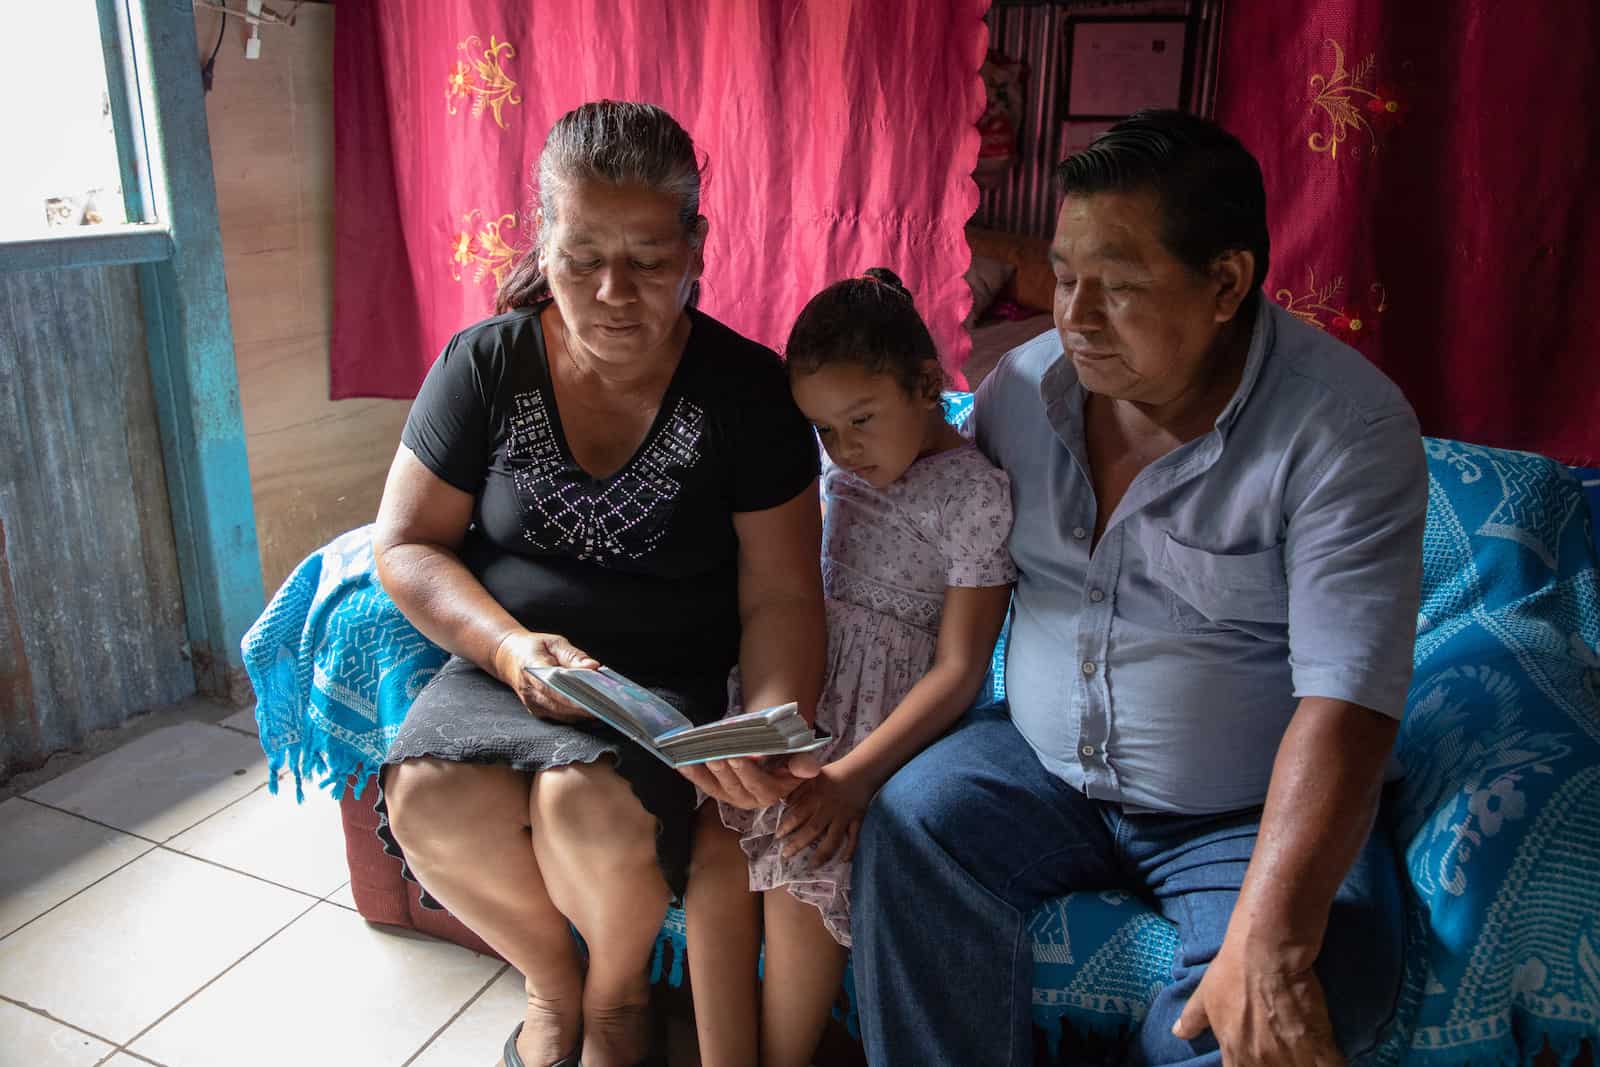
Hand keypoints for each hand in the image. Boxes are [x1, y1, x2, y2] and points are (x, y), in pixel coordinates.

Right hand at [492, 630, 599, 722]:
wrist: (509, 657)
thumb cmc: (534, 647)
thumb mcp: (554, 642)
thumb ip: (573, 655)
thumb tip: (593, 666)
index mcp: (531, 668)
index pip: (553, 687)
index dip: (574, 696)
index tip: (595, 699)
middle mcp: (529, 691)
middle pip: (560, 705)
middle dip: (585, 708)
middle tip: (609, 707)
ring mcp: (532, 704)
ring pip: (562, 715)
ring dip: (583, 714)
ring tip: (606, 709)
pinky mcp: (538, 711)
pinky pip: (560, 717)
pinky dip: (577, 715)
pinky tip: (594, 711)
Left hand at [679, 752, 819, 809]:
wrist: (776, 758)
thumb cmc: (788, 758)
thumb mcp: (799, 761)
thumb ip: (803, 764)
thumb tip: (810, 769)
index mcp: (772, 793)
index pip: (758, 784)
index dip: (747, 771)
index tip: (737, 756)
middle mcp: (750, 799)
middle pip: (734, 786)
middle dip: (722, 770)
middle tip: (712, 755)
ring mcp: (732, 796)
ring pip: (715, 788)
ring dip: (701, 774)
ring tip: (689, 759)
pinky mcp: (719, 791)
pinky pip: (703, 784)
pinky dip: (692, 774)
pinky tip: (680, 763)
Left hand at [775, 764, 872, 864]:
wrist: (861, 770)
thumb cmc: (833, 774)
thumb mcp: (812, 776)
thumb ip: (798, 789)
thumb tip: (783, 802)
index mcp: (816, 796)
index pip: (798, 814)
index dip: (787, 826)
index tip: (778, 836)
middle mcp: (829, 809)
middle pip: (812, 830)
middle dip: (798, 844)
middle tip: (786, 855)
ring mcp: (844, 816)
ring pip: (833, 839)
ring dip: (822, 854)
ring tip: (812, 866)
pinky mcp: (857, 820)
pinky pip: (855, 838)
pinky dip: (850, 850)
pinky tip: (843, 861)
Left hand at [1173, 938, 1341, 1065]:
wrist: (1265, 951)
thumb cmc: (1232, 969)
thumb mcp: (1205, 994)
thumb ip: (1193, 1019)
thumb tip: (1179, 1032)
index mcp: (1234, 1051)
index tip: (1259, 1061)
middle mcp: (1261, 1060)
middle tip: (1286, 1054)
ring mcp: (1290, 1055)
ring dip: (1304, 1064)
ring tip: (1305, 1056)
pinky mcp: (1319, 1044)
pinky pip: (1330, 1066)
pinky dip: (1331, 1064)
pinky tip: (1329, 1058)